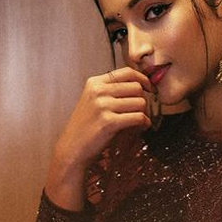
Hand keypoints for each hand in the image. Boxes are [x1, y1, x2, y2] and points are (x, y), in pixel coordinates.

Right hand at [45, 67, 153, 209]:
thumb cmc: (86, 127)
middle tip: (141, 111)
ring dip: (144, 113)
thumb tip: (141, 87)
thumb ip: (112, 91)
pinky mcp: (109, 122)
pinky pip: (138, 117)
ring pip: (140, 102)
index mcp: (95, 83)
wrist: (72, 148)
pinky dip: (144, 123)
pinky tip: (140, 127)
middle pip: (136, 87)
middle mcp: (98, 91)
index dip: (143, 79)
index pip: (127, 72)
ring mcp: (103, 106)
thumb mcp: (94, 101)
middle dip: (143, 100)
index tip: (149, 88)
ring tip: (139, 122)